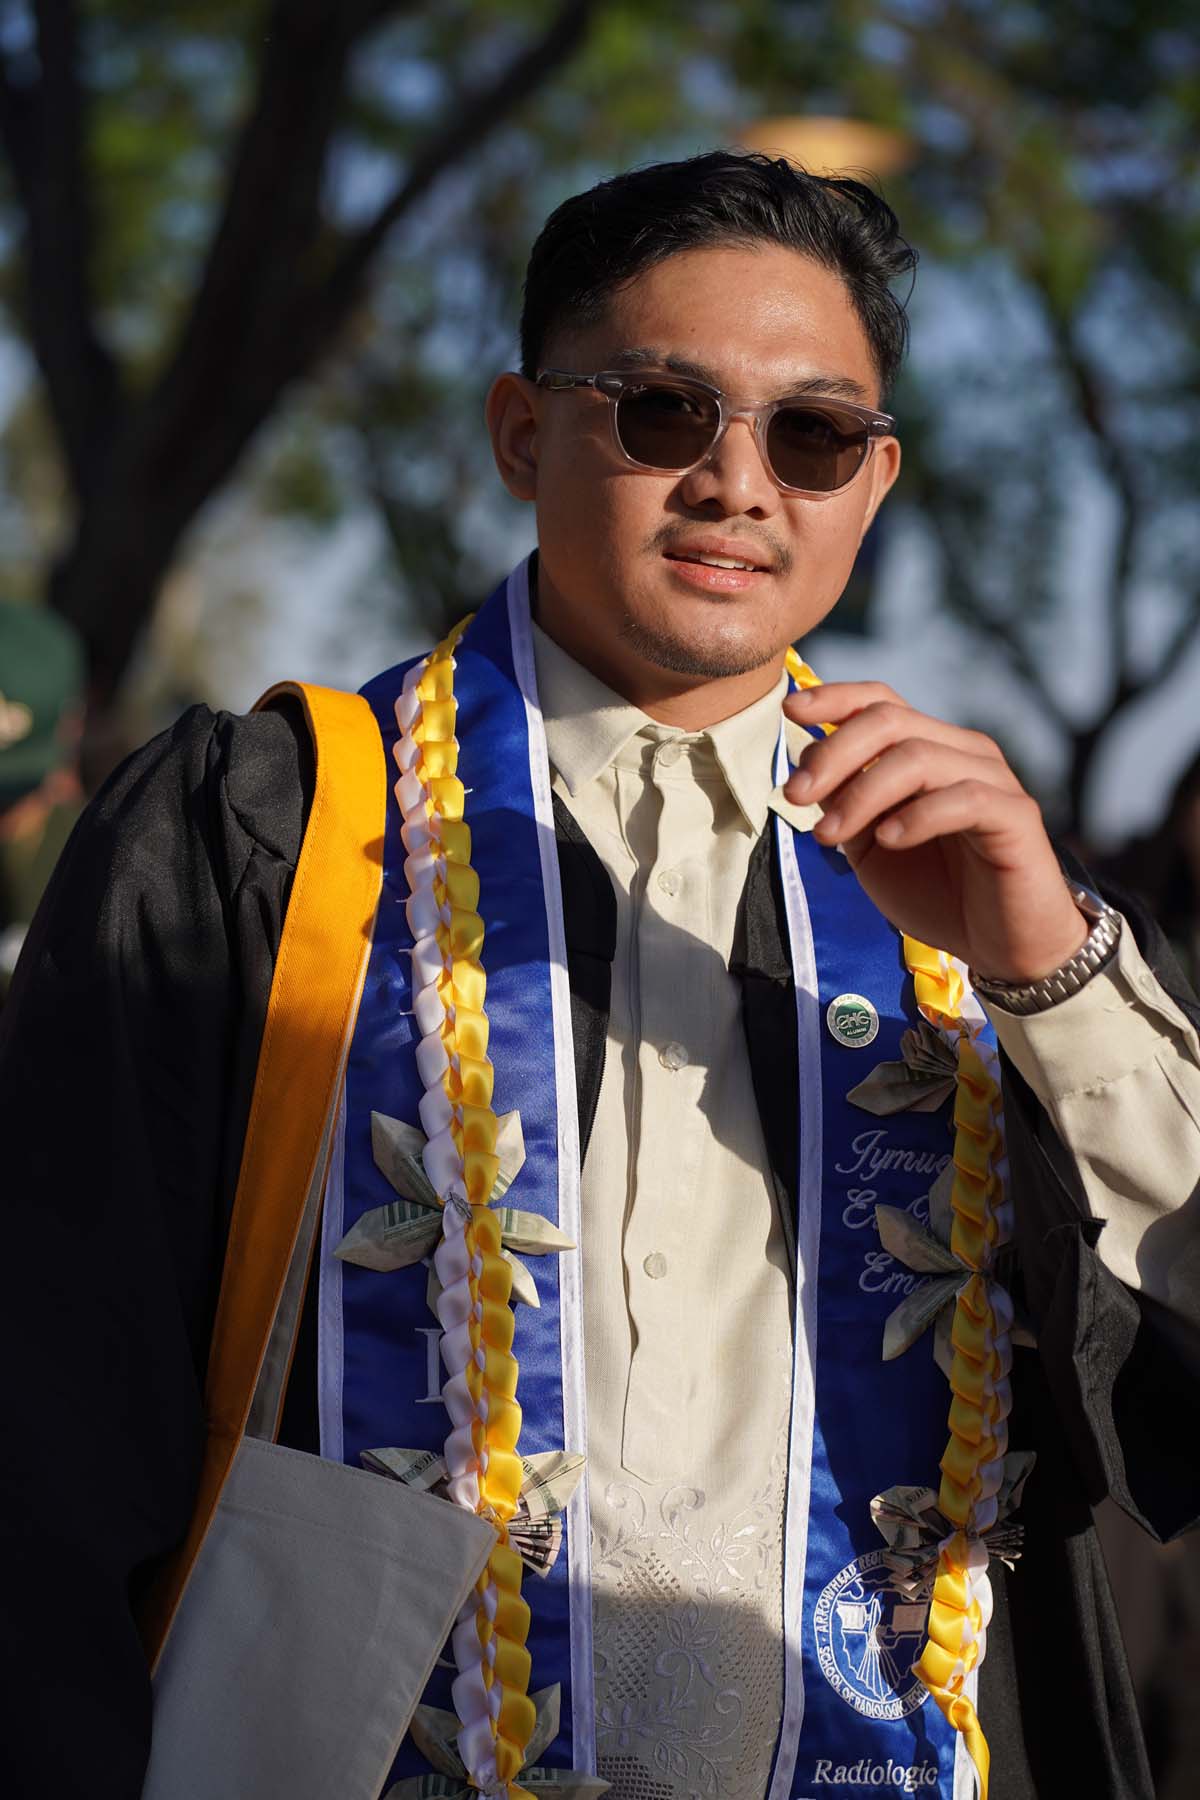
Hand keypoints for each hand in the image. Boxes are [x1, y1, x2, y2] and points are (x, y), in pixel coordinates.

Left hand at [782, 683, 1087, 981]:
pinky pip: (963, 798)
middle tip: (795, 795)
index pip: (881, 702)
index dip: (835, 699)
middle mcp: (962, 752)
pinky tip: (889, 840)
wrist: (1002, 945)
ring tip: (829, 836)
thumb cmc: (938, 894)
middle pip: (890, 720)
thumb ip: (845, 806)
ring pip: (918, 756)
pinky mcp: (1016, 814)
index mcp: (928, 751)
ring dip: (862, 794)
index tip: (790, 712)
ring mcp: (992, 779)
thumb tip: (807, 766)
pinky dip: (917, 815)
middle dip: (833, 753)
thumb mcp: (871, 849)